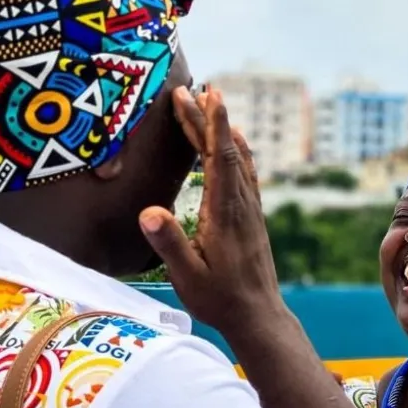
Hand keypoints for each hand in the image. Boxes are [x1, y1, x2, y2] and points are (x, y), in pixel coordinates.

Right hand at [139, 86, 283, 333]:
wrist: (259, 317)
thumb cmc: (221, 299)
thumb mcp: (188, 276)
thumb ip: (169, 243)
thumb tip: (148, 211)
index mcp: (225, 212)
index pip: (221, 158)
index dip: (213, 124)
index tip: (208, 94)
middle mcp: (241, 204)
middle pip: (226, 151)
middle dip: (207, 119)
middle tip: (189, 90)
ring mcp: (250, 210)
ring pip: (239, 159)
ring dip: (223, 130)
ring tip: (211, 103)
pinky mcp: (252, 218)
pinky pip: (246, 173)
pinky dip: (238, 150)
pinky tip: (235, 145)